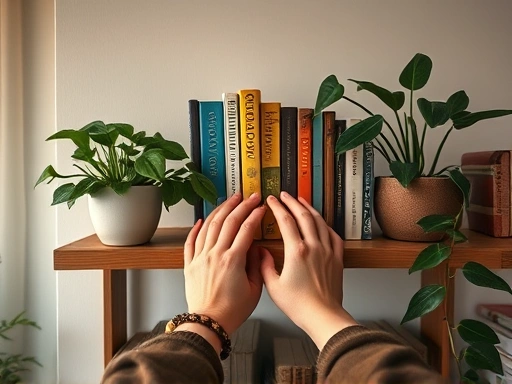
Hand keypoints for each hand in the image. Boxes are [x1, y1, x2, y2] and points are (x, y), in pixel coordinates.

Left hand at [183, 193, 265, 336]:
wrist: (208, 323)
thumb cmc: (232, 311)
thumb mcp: (255, 289)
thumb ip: (257, 265)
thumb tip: (257, 248)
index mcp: (233, 260)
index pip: (246, 228)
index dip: (255, 215)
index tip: (261, 207)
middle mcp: (215, 254)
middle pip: (228, 221)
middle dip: (241, 205)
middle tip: (249, 196)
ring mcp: (200, 257)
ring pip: (209, 225)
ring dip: (221, 209)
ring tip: (230, 200)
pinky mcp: (190, 264)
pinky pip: (191, 240)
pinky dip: (196, 227)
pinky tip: (201, 219)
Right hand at [260, 192, 357, 349]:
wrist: (323, 316)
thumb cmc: (299, 305)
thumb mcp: (273, 286)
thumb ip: (265, 266)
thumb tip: (262, 253)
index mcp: (296, 251)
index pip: (286, 220)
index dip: (277, 207)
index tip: (271, 200)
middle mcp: (313, 246)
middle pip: (303, 215)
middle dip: (292, 202)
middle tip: (284, 195)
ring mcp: (327, 250)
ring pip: (319, 221)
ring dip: (309, 208)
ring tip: (302, 201)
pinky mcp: (337, 258)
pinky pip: (333, 234)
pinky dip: (325, 224)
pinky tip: (321, 222)